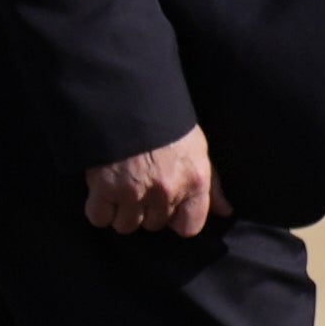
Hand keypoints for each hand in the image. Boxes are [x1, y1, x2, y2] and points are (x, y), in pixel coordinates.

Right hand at [85, 125, 216, 238]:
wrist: (127, 98)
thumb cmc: (166, 122)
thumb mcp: (197, 148)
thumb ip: (212, 185)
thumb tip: (226, 212)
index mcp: (194, 181)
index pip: (189, 227)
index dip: (176, 220)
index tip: (167, 208)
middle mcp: (166, 191)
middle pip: (154, 225)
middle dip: (146, 211)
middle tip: (139, 188)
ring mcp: (134, 191)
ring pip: (126, 225)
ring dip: (121, 213)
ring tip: (119, 191)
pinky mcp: (104, 187)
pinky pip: (99, 218)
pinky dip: (98, 210)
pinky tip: (101, 193)